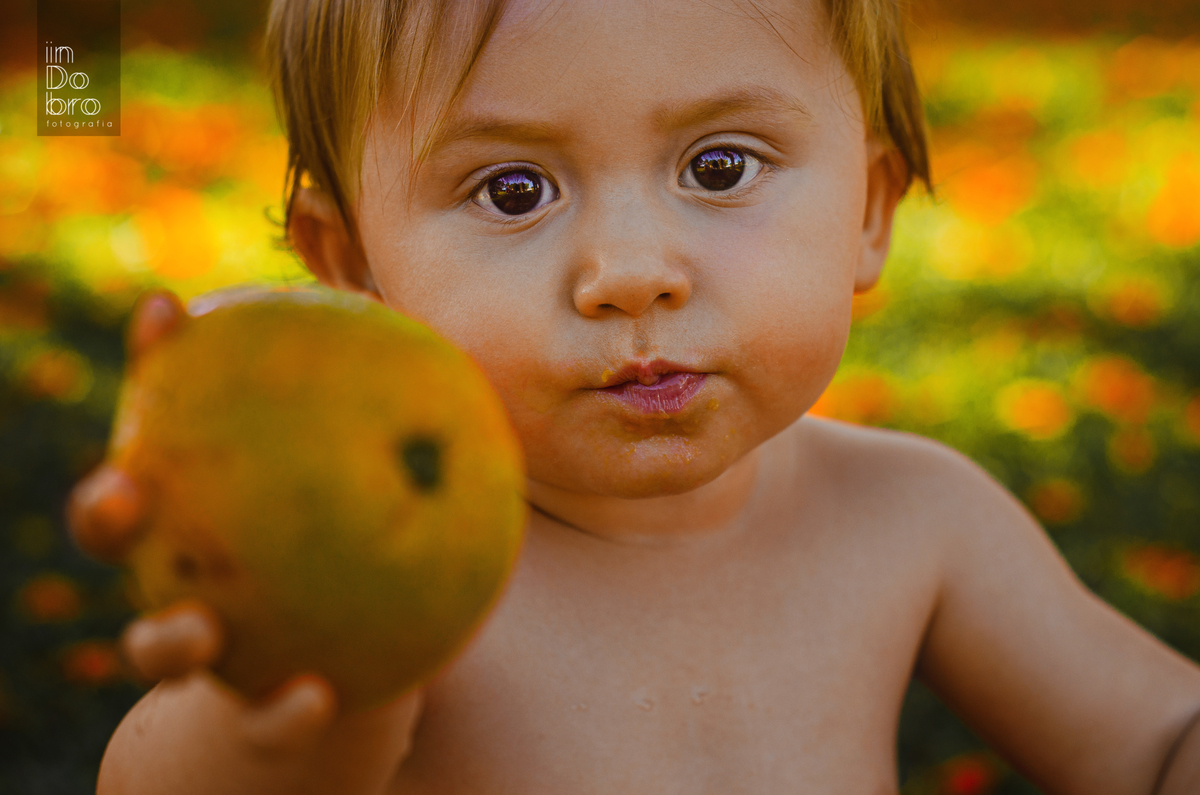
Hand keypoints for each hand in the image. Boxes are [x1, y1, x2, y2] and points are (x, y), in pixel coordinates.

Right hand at [69, 290, 424, 787]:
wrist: (340, 673)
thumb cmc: (353, 555)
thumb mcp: (376, 489)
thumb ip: (389, 426)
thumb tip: (432, 338)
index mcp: (200, 504)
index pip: (167, 418)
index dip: (155, 363)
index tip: (166, 311)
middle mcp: (177, 569)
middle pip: (111, 533)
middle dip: (104, 509)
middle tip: (124, 488)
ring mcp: (204, 644)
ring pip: (156, 644)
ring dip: (165, 636)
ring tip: (198, 629)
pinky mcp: (250, 714)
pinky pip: (259, 719)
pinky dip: (280, 713)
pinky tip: (314, 696)